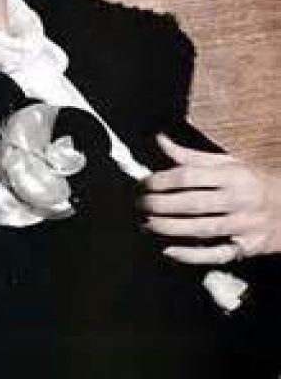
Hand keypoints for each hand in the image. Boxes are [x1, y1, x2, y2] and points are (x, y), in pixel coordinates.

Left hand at [141, 134, 280, 263]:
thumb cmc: (256, 181)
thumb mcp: (230, 163)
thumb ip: (192, 156)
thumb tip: (160, 140)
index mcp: (232, 175)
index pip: (189, 176)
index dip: (162, 180)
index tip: (143, 184)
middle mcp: (239, 199)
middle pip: (192, 204)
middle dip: (160, 205)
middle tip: (139, 204)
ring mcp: (245, 226)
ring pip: (201, 229)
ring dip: (170, 229)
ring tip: (146, 224)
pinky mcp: (248, 248)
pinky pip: (217, 254)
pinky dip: (192, 255)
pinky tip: (169, 250)